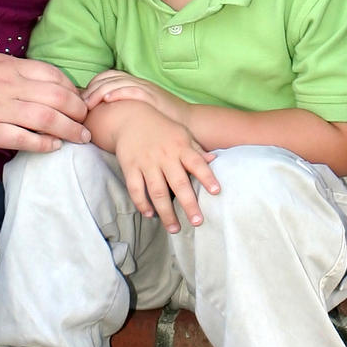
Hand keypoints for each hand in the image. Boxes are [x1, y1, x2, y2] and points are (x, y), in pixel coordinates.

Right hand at [0, 52, 89, 151]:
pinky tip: (54, 147)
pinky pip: (24, 139)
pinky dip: (44, 143)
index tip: (80, 100)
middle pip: (59, 97)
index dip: (73, 89)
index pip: (53, 76)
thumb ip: (10, 72)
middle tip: (88, 121)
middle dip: (80, 111)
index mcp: (9, 66)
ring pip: (48, 118)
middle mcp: (9, 85)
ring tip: (82, 137)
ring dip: (70, 129)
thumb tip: (32, 85)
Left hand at [84, 70, 186, 123]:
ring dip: (99, 91)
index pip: (109, 76)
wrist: (190, 123)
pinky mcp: (154, 98)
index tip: (82, 99)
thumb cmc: (163, 120)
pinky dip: (118, 93)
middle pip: (109, 77)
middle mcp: (139, 83)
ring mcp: (147, 89)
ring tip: (87, 103)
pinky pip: (133, 90)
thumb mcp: (141, 110)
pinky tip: (107, 99)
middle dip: (91, 89)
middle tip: (80, 104)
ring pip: (117, 82)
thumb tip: (104, 116)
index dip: (93, 85)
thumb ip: (125, 108)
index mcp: (135, 84)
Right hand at [112, 104, 218, 230]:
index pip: (197, 163)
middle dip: (189, 204)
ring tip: (175, 228)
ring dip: (166, 212)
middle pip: (178, 183)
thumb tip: (215, 161)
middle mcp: (164, 156)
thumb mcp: (182, 133)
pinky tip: (150, 215)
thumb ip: (197, 149)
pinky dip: (142, 203)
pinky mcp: (130, 167)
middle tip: (198, 222)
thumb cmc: (162, 128)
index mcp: (180, 147)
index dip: (207, 177)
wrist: (131, 117)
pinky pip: (136, 189)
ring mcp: (146, 162)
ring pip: (157, 191)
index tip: (216, 192)